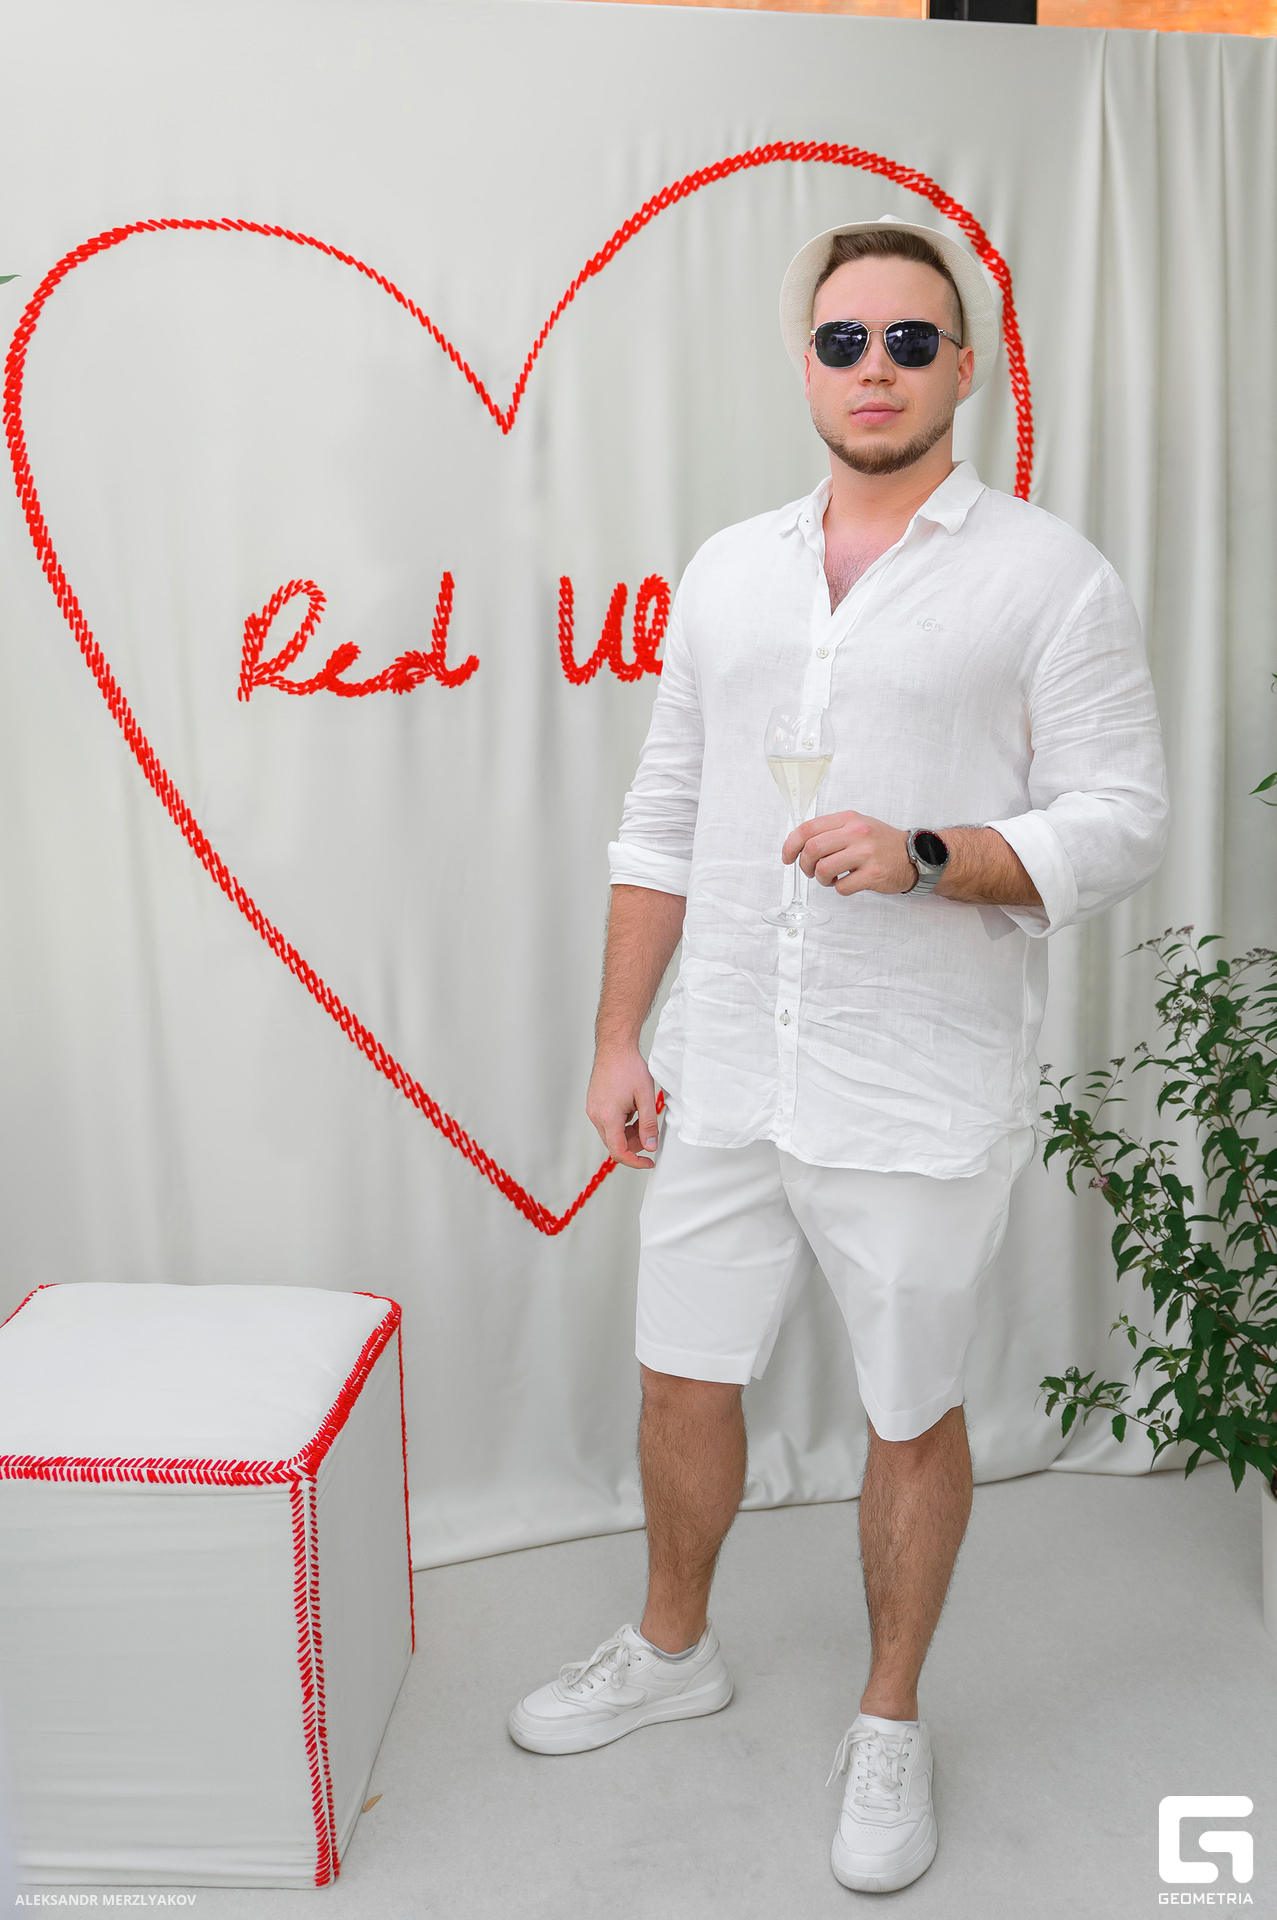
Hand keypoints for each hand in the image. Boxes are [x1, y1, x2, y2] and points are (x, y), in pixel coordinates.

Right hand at [586, 1044, 660, 1168]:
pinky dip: (621, 1123)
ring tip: (642, 1114)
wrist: (615, 1048)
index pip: (618, 1152)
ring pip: (611, 1134)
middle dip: (634, 1144)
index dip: (635, 1161)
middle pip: (614, 1144)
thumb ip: (649, 1125)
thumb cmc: (629, 1067)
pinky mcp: (594, 1105)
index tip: (648, 1161)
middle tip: (649, 1131)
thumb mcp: (645, 1097)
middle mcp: (596, 1116)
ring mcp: (593, 1110)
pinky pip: (607, 1123)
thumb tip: (651, 1146)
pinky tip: (632, 1108)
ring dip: (628, 1133)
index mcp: (608, 1117)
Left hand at [783, 810, 915, 896]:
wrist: (914, 855)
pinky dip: (839, 889)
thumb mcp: (857, 825)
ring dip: (821, 879)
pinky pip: (842, 887)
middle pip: (812, 849)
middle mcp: (857, 833)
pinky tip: (847, 883)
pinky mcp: (873, 874)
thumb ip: (830, 831)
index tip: (788, 857)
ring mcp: (866, 854)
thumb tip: (799, 844)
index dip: (790, 845)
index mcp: (848, 819)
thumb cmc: (881, 842)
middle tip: (810, 871)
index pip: (807, 829)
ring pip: (824, 870)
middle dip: (804, 865)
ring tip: (830, 878)